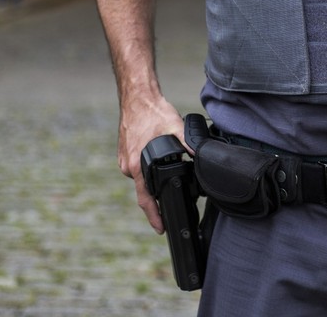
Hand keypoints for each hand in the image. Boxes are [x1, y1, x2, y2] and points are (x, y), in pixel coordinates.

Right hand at [117, 96, 185, 233]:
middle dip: (159, 197)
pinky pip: (137, 168)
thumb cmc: (152, 111)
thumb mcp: (174, 127)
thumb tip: (202, 157)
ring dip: (154, 180)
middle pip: (144, 190)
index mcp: (136, 165)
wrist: (136, 97)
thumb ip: (189, 144)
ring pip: (142, 178)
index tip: (162, 229)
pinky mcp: (125, 153)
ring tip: (169, 177)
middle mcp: (127, 166)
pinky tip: (158, 163)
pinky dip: (148, 169)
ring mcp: (124, 159)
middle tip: (174, 202)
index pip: (146, 199)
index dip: (154, 216)